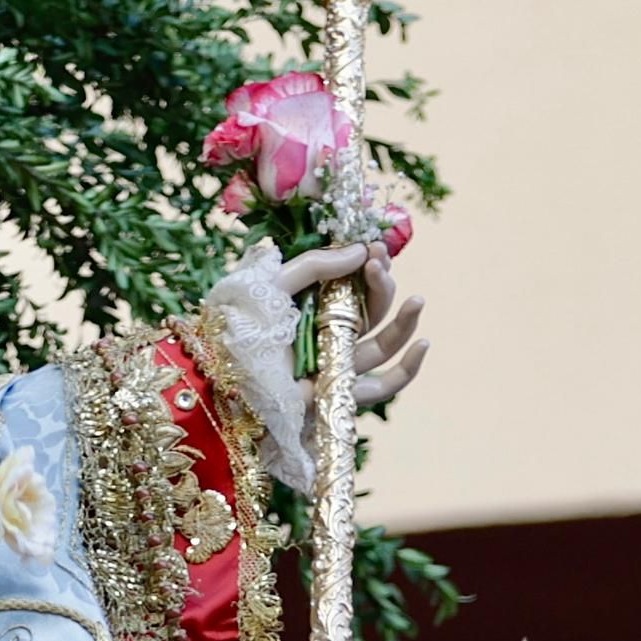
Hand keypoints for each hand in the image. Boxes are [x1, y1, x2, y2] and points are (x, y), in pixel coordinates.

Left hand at [197, 242, 429, 491]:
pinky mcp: (338, 391)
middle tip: (379, 264)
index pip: (350, 287)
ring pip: (381, 344)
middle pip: (369, 312)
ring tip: (416, 299)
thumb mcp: (273, 282)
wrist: (217, 373)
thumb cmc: (237, 326)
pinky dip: (407, 368)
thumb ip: (315, 264)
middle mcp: (324, 336)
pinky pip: (382, 385)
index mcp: (308, 308)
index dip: (367, 267)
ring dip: (403, 321)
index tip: (375, 248)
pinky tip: (424, 342)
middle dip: (382, 286)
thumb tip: (362, 250)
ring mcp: (333, 365)